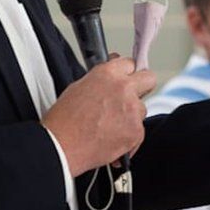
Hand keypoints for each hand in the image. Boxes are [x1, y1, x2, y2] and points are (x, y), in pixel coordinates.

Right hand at [42, 56, 156, 175]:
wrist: (61, 146)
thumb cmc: (63, 121)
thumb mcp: (78, 87)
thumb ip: (101, 81)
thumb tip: (110, 81)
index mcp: (108, 73)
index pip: (130, 63)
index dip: (127, 73)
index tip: (126, 78)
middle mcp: (123, 88)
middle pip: (148, 79)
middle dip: (142, 87)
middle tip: (131, 98)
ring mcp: (132, 109)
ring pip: (142, 109)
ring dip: (131, 117)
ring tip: (110, 127)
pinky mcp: (136, 131)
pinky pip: (139, 133)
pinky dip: (128, 139)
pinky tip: (112, 141)